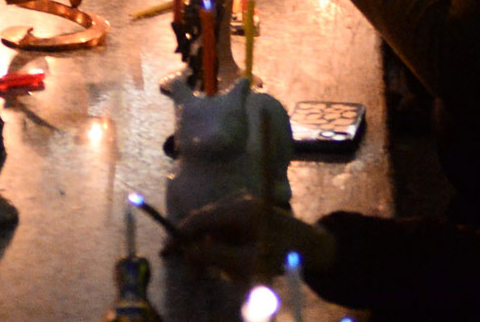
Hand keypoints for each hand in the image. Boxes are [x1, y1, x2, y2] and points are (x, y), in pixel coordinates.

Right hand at [170, 192, 334, 285]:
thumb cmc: (284, 253)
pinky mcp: (245, 215)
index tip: (166, 253)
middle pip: (204, 225)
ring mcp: (241, 206)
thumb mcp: (250, 261)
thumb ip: (217, 256)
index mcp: (239, 208)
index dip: (180, 235)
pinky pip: (225, 233)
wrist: (314, 248)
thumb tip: (188, 254)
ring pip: (214, 232)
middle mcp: (237, 202)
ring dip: (216, 256)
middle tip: (197, 278)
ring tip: (231, 278)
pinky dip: (226, 251)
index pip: (199, 218)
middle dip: (199, 252)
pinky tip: (237, 269)